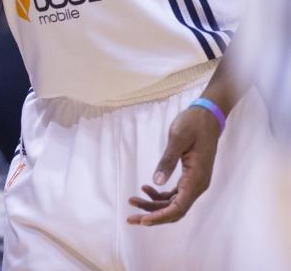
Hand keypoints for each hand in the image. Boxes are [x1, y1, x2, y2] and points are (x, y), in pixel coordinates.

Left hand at [127, 105, 220, 225]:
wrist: (207, 117)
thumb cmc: (192, 124)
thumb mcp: (178, 139)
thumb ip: (167, 160)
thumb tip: (156, 182)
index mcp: (196, 179)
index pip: (178, 208)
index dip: (160, 216)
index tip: (142, 220)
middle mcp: (198, 185)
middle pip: (175, 210)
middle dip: (152, 216)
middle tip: (130, 218)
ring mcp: (195, 182)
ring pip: (173, 203)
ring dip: (154, 205)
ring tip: (133, 200)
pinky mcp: (190, 177)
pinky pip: (175, 194)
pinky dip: (160, 195)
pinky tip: (146, 188)